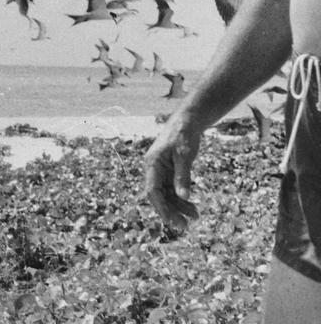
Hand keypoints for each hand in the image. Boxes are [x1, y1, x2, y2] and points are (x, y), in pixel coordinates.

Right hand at [144, 119, 200, 233]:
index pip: (152, 190)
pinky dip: (182, 199)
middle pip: (159, 196)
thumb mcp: (184, 155)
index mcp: (152, 163)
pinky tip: (193, 208)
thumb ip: (183, 176)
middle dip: (171, 211)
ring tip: (195, 218)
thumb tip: (184, 196)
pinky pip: (173, 190)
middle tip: (184, 227)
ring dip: (179, 207)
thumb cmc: (183, 135)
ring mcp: (161, 171)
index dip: (160, 207)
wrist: (187, 121)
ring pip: (167, 195)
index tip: (170, 221)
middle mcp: (154, 169)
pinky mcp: (170, 171)